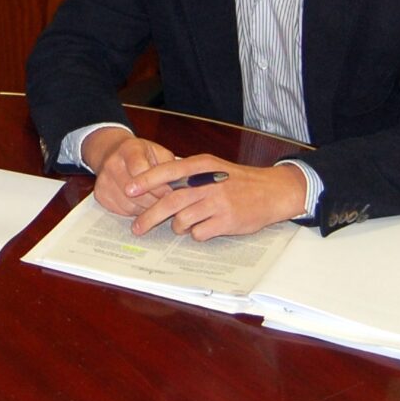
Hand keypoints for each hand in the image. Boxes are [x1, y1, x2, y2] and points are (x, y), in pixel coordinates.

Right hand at [82, 127, 178, 215]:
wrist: (112, 152)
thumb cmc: (141, 154)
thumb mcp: (158, 152)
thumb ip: (170, 167)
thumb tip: (184, 186)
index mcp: (128, 149)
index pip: (140, 170)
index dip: (157, 186)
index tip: (170, 193)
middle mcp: (111, 164)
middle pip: (135, 192)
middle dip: (156, 200)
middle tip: (169, 204)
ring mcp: (103, 180)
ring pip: (130, 205)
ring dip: (147, 208)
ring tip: (157, 203)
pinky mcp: (100, 195)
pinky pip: (123, 211)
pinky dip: (136, 211)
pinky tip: (143, 203)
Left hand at [126, 156, 307, 240]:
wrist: (271, 191)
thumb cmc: (237, 181)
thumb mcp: (212, 168)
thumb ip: (187, 174)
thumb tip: (156, 183)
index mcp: (202, 166)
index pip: (167, 171)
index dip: (145, 180)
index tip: (128, 189)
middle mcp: (208, 183)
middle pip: (169, 202)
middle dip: (148, 217)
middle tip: (137, 227)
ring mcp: (218, 203)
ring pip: (182, 220)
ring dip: (178, 226)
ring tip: (184, 225)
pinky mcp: (226, 221)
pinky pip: (199, 233)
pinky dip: (197, 234)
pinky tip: (205, 228)